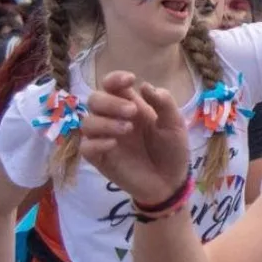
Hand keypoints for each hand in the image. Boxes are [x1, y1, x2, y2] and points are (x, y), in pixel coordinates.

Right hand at [79, 71, 190, 204]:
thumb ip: (164, 103)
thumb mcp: (175, 125)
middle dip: (111, 102)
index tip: (130, 80)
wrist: (171, 182)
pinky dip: (97, 142)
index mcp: (130, 106)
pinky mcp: (100, 159)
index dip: (115, 78)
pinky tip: (113, 144)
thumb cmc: (172, 150)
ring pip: (87, 122)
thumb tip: (145, 85)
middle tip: (133, 112)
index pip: (111, 85)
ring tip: (128, 129)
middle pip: (95, 100)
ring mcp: (104, 139)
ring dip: (105, 122)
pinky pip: (86, 147)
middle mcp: (113, 119)